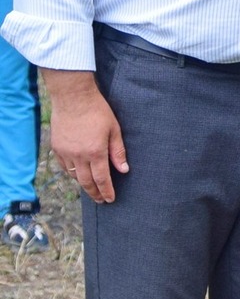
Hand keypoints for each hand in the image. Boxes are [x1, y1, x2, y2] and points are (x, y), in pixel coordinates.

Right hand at [46, 72, 127, 204]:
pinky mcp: (56, 147)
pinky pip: (64, 166)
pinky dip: (72, 173)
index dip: (106, 191)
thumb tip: (124, 170)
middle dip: (95, 193)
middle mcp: (78, 155)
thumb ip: (118, 152)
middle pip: (86, 182)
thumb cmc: (98, 111)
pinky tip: (79, 174)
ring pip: (74, 176)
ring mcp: (65, 152)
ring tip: (91, 189)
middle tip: (101, 200)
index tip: (110, 199)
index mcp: (95, 152)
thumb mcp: (114, 130)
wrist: (73, 98)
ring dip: (83, 184)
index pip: (102, 179)